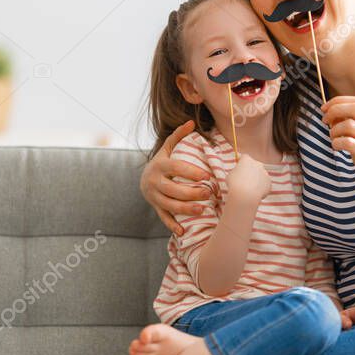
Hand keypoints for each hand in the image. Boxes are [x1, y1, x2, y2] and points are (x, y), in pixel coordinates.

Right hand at [140, 120, 212, 234]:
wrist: (145, 178)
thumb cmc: (164, 161)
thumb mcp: (168, 148)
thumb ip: (179, 136)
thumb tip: (191, 122)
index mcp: (160, 164)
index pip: (176, 168)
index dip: (192, 172)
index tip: (207, 175)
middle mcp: (154, 181)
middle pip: (173, 189)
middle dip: (192, 192)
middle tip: (209, 193)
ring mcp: (154, 196)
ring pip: (169, 204)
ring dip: (185, 208)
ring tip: (202, 209)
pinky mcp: (155, 207)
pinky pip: (163, 218)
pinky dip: (173, 225)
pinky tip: (184, 232)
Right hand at [227, 153, 271, 203]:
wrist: (244, 195)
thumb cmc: (234, 184)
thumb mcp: (230, 175)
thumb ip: (236, 172)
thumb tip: (238, 174)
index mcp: (247, 159)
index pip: (244, 158)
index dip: (242, 164)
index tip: (239, 169)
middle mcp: (258, 164)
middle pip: (255, 166)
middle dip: (251, 171)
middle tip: (244, 180)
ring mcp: (265, 173)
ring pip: (260, 175)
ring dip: (256, 180)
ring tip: (249, 189)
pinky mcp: (269, 183)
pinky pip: (264, 185)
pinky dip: (260, 188)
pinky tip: (254, 193)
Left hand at [321, 96, 354, 201]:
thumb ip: (353, 125)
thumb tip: (332, 115)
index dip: (338, 101)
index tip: (325, 108)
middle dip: (334, 110)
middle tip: (324, 120)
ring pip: (349, 125)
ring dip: (334, 130)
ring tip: (333, 139)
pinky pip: (348, 143)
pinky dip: (337, 143)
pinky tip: (336, 148)